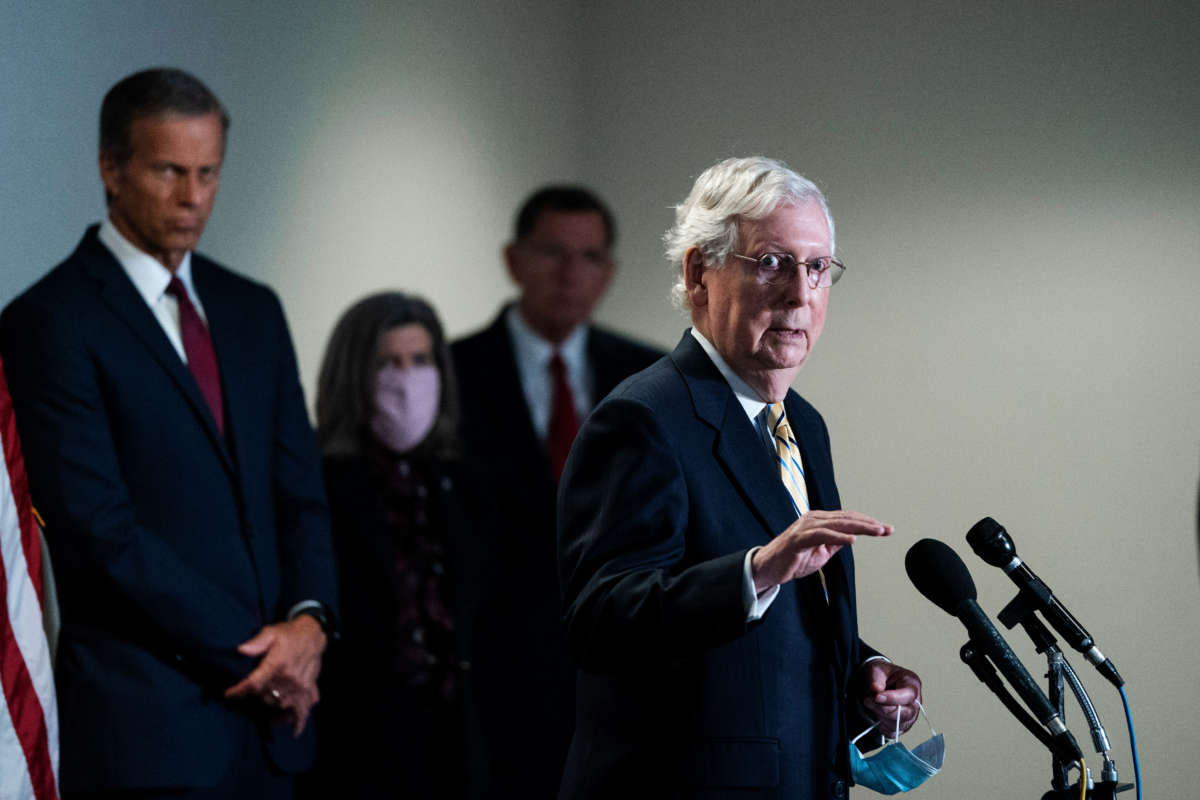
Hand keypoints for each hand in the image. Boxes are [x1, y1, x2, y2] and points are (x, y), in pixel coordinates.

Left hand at [224, 615, 326, 736]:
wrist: (314, 633)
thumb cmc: (289, 633)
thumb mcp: (271, 632)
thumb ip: (257, 642)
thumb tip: (241, 650)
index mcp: (278, 664)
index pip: (254, 684)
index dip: (239, 692)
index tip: (229, 695)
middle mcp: (289, 678)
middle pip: (267, 698)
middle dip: (257, 698)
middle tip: (251, 696)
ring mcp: (300, 686)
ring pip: (283, 707)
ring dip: (273, 711)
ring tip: (267, 716)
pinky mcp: (309, 689)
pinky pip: (305, 709)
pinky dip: (299, 722)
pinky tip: (294, 731)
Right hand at [751, 510, 891, 592]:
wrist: (768, 568)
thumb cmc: (793, 559)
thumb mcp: (821, 552)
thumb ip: (836, 543)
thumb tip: (853, 537)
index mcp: (819, 521)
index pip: (848, 518)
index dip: (868, 522)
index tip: (886, 529)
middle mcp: (813, 519)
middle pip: (847, 518)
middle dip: (869, 524)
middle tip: (887, 529)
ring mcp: (805, 527)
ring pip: (838, 524)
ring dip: (859, 527)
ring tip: (877, 531)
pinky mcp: (798, 539)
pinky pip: (822, 535)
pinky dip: (838, 536)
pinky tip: (853, 539)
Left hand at [859, 660, 921, 735]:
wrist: (878, 682)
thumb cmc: (881, 675)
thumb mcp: (876, 669)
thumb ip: (876, 679)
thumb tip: (876, 691)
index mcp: (912, 684)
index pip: (908, 695)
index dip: (892, 698)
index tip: (876, 696)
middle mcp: (915, 702)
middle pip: (905, 714)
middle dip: (883, 709)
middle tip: (867, 700)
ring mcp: (911, 716)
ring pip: (897, 725)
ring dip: (880, 716)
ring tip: (870, 704)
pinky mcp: (902, 727)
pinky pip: (892, 732)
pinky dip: (880, 725)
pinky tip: (875, 713)